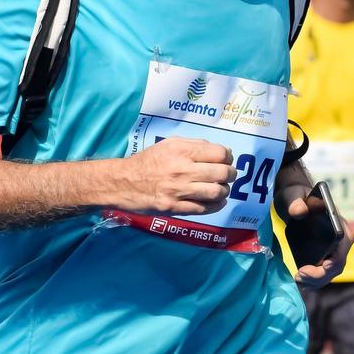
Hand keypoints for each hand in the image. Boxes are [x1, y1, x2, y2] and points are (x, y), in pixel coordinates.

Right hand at [109, 137, 235, 215]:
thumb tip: (217, 151)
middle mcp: (182, 169)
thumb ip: (192, 145)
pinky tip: (215, 201)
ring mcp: (179, 190)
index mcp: (181, 150)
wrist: (123, 182)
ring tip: (221, 189)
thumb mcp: (167, 145)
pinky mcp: (175, 207)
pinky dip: (216, 205)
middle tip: (228, 175)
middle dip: (230, 175)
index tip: (225, 160)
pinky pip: (204, 209)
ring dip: (224, 191)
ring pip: (216, 192)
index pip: (220, 153)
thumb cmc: (147, 161)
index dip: (227, 157)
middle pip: (223, 173)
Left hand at [277, 185, 353, 287]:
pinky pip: (323, 273)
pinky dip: (313, 280)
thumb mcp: (293, 195)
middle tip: (298, 276)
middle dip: (318, 276)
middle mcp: (341, 241)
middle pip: (336, 266)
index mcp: (340, 226)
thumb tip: (298, 211)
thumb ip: (296, 202)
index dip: (329, 264)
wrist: (294, 199)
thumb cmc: (297, 195)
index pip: (341, 251)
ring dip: (315, 281)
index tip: (310, 268)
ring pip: (330, 273)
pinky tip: (300, 282)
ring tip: (296, 280)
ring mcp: (333, 249)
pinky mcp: (324, 255)